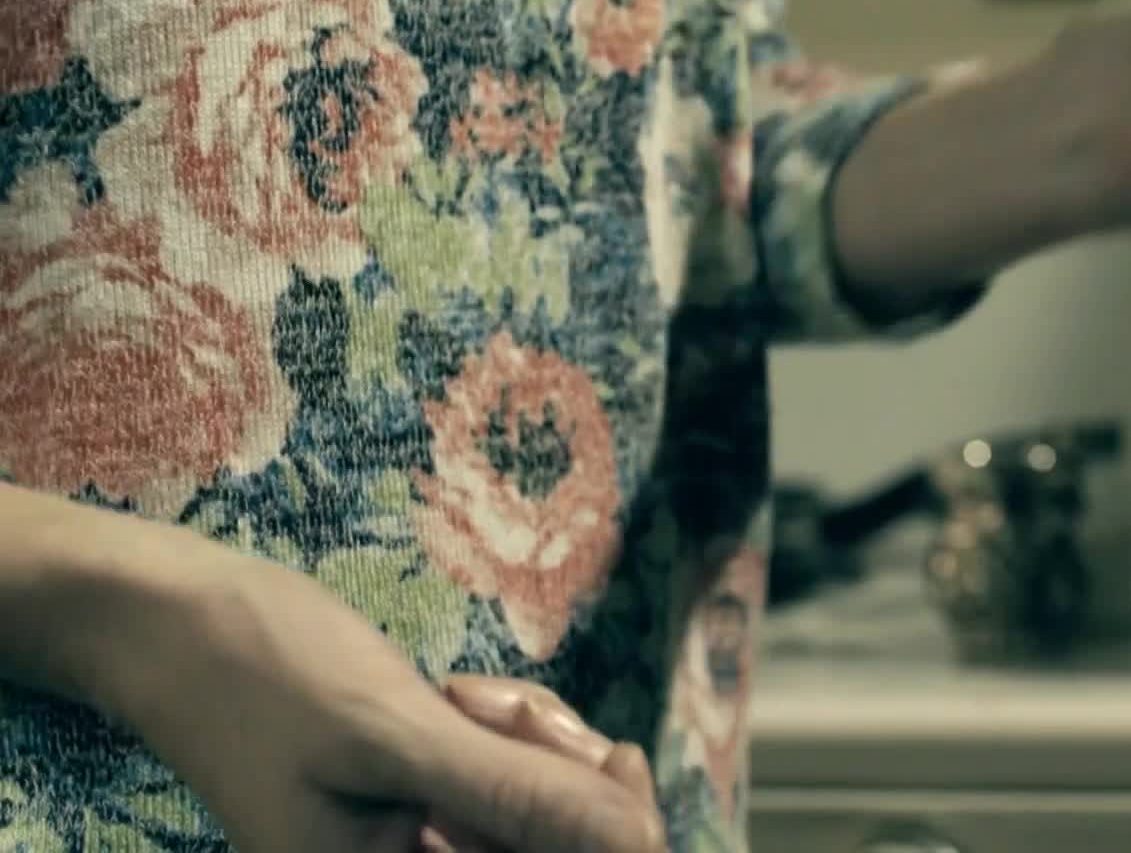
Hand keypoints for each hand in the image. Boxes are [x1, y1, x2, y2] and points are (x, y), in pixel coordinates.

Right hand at [100, 535, 663, 852]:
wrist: (172, 621)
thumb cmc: (262, 671)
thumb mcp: (394, 733)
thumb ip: (512, 794)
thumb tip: (638, 839)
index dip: (610, 828)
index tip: (598, 754)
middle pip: (565, 843)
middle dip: (558, 771)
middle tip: (490, 709)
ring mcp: (423, 842)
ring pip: (547, 804)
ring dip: (529, 741)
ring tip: (457, 695)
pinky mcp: (427, 801)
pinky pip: (511, 777)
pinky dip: (505, 729)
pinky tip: (455, 694)